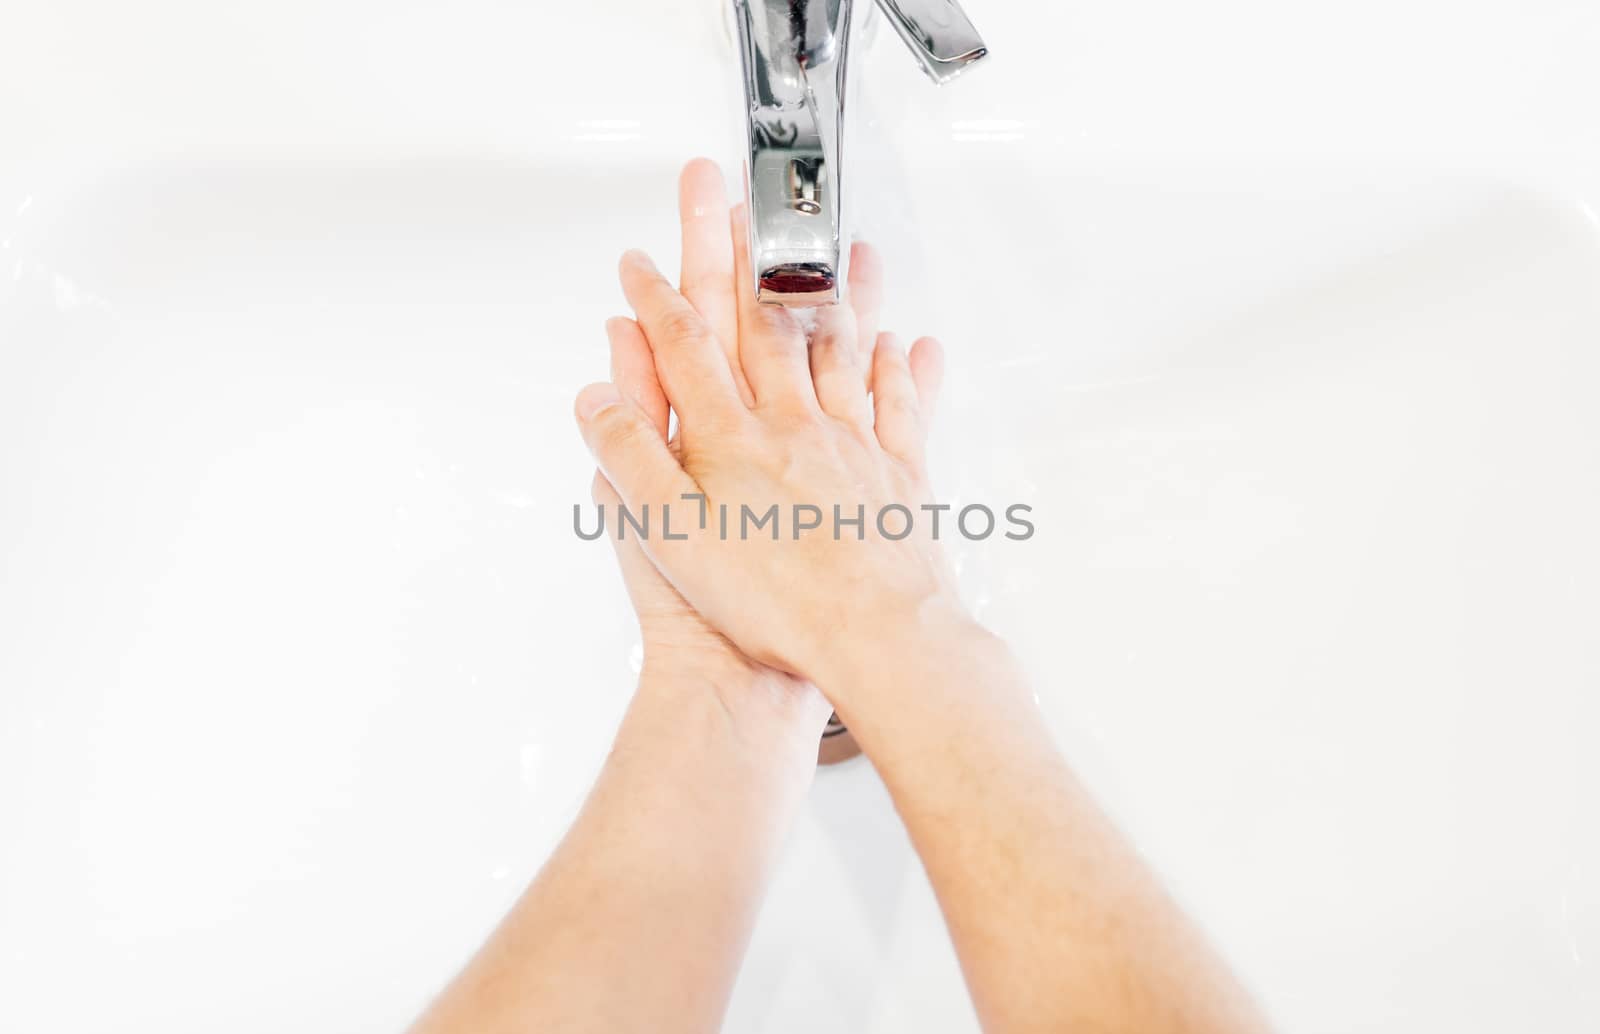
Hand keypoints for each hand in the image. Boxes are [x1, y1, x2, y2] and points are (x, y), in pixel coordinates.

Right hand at [576, 162, 960, 705]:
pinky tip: (907, 340)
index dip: (656, 297)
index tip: (638, 259)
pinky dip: (903, 367)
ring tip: (840, 245)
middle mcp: (793, 424)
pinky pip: (902, 405)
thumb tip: (595, 399)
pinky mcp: (899, 474)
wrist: (875, 635)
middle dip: (740, 255)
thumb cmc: (775, 599)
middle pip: (761, 320)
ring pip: (841, 346)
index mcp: (730, 438)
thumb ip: (630, 460)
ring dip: (837, 291)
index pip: (685, 346)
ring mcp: (852, 443)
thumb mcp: (669, 538)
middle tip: (733, 197)